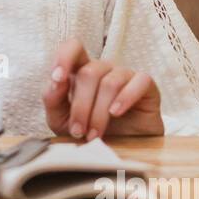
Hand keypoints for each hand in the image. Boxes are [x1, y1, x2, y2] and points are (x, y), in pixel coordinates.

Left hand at [41, 38, 162, 138]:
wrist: (119, 150)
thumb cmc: (89, 131)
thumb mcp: (61, 120)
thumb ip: (53, 99)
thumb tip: (55, 81)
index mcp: (80, 71)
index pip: (73, 47)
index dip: (64, 57)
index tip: (57, 78)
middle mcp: (103, 69)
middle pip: (88, 73)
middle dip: (80, 107)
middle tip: (78, 132)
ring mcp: (124, 74)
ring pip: (109, 83)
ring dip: (99, 113)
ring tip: (94, 135)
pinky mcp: (146, 85)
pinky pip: (138, 82)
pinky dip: (125, 98)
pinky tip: (116, 113)